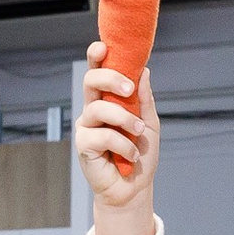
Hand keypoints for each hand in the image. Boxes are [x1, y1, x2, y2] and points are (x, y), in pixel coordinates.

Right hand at [75, 43, 159, 234]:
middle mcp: (93, 110)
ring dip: (125, 120)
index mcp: (107, 100)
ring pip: (99, 109)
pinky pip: (103, 135)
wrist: (134, 188)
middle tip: (129, 90)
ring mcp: (87, 127)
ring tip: (139, 134)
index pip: (97, 72)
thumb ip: (144, 99)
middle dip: (110, 79)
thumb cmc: (140, 154)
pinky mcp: (84, 146)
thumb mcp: (149, 123)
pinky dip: (123, 145)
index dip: (96, 57)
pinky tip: (131, 156)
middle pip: (91, 81)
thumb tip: (143, 71)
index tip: (103, 46)